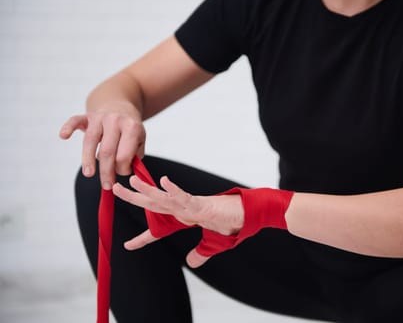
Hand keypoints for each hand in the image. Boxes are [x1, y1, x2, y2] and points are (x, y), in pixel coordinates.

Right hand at [59, 106, 145, 189]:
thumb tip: (124, 172)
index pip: (124, 155)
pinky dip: (68, 127)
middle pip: (107, 151)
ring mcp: (100, 117)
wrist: (121, 107)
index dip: (123, 168)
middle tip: (107, 186)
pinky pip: (75, 120)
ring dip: (88, 160)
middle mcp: (116, 120)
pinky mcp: (87, 116)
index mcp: (132, 128)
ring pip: (90, 140)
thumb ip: (134, 156)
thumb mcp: (140, 141)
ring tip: (89, 174)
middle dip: (106, 171)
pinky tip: (63, 136)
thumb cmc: (130, 130)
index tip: (122, 174)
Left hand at [112, 175, 243, 267]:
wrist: (247, 216)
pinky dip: (174, 189)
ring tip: (132, 181)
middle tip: (114, 189)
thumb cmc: (232, 225)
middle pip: (153, 204)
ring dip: (147, 190)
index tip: (128, 245)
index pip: (159, 228)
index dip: (143, 238)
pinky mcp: (201, 204)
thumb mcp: (212, 245)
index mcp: (184, 217)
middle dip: (133, 197)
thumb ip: (200, 253)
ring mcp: (190, 206)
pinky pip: (184, 196)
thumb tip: (191, 262)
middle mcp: (183, 209)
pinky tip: (163, 181)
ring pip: (164, 197)